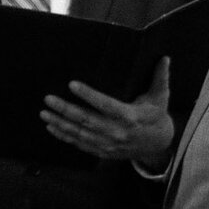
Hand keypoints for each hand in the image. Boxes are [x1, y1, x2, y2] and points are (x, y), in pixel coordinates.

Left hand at [41, 55, 174, 163]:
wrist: (158, 146)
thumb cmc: (157, 115)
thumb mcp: (161, 96)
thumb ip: (160, 77)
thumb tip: (164, 57)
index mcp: (130, 116)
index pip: (105, 105)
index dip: (88, 95)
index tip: (72, 84)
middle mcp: (117, 132)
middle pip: (87, 121)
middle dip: (66, 110)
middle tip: (48, 99)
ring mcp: (108, 144)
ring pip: (80, 134)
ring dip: (60, 124)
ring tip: (44, 113)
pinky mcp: (103, 151)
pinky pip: (80, 144)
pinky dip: (65, 136)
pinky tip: (52, 128)